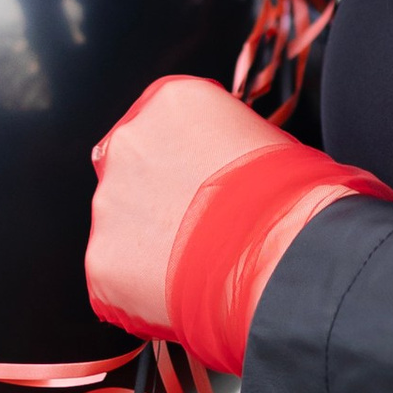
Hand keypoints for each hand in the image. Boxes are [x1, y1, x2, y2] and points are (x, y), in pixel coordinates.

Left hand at [85, 76, 292, 343]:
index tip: (200, 183)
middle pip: (131, 168)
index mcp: (172, 101)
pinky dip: (139, 286)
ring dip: (147, 241)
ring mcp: (110, 201)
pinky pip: (115, 274)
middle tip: (195, 228)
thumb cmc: (290, 200)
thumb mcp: (264, 139)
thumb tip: (218, 164)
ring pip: (120, 223)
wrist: (282, 259)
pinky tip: (179, 291)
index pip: (161, 122)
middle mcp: (129, 141)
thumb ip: (221, 141)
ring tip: (194, 265)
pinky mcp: (101, 258)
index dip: (182, 158)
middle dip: (156, 196)